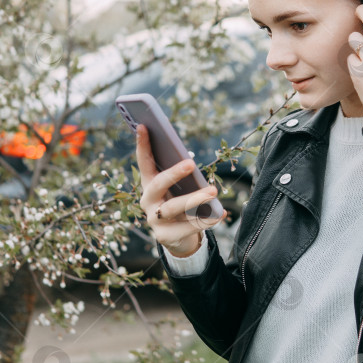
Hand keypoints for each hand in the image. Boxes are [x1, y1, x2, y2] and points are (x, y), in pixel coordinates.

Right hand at [135, 123, 226, 256]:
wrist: (177, 238)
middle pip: (157, 185)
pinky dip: (206, 220)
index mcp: (149, 184)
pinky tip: (219, 213)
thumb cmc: (180, 203)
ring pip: (173, 208)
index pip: (144, 162)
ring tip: (212, 191)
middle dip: (173, 173)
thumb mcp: (179, 189)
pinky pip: (187, 227)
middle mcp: (148, 201)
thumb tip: (190, 160)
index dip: (142, 144)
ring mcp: (154, 220)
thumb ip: (181, 176)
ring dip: (194, 199)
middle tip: (191, 163)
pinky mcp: (165, 236)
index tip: (144, 125)